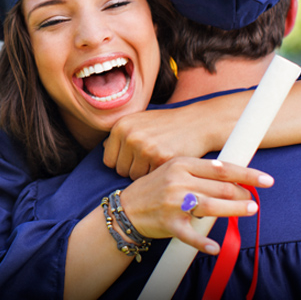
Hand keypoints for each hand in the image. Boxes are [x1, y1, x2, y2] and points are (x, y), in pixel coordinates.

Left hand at [103, 93, 249, 178]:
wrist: (197, 123)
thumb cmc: (166, 124)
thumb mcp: (140, 121)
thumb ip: (121, 134)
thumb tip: (103, 147)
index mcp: (120, 126)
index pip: (108, 160)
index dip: (122, 162)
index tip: (136, 159)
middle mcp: (129, 136)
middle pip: (120, 170)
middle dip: (133, 169)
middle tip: (150, 159)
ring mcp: (145, 147)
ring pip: (134, 177)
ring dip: (145, 174)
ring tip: (158, 160)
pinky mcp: (160, 158)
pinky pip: (150, 178)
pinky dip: (158, 175)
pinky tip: (166, 163)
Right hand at [118, 157, 272, 253]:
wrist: (126, 209)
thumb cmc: (155, 187)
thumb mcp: (174, 170)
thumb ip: (200, 171)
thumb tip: (233, 174)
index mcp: (181, 164)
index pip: (221, 168)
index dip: (247, 174)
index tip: (266, 179)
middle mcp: (178, 181)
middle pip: (220, 187)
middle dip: (243, 193)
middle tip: (254, 199)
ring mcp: (173, 203)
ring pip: (212, 206)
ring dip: (235, 209)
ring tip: (249, 209)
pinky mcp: (169, 224)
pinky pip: (190, 235)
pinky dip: (204, 243)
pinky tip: (215, 247)